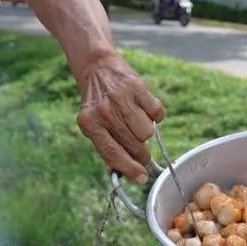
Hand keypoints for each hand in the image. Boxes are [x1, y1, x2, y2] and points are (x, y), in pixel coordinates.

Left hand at [73, 52, 166, 183]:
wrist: (97, 67)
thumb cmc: (97, 103)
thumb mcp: (93, 125)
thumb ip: (105, 148)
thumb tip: (116, 173)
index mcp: (90, 124)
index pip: (112, 153)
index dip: (128, 168)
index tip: (141, 178)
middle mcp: (105, 111)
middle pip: (134, 145)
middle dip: (140, 154)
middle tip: (140, 152)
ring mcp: (122, 98)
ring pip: (147, 132)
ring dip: (145, 132)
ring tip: (135, 122)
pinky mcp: (138, 87)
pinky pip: (157, 114)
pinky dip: (154, 115)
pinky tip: (143, 109)